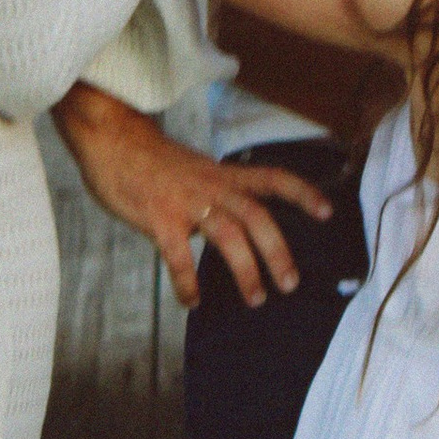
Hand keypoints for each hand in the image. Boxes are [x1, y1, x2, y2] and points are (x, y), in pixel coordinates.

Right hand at [52, 83, 330, 310]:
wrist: (112, 138)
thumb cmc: (151, 160)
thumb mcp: (195, 169)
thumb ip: (216, 194)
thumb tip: (233, 225)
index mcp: (222, 174)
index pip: (272, 179)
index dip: (302, 193)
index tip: (327, 212)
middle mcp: (211, 186)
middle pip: (257, 216)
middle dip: (278, 251)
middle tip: (289, 284)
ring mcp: (185, 202)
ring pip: (228, 235)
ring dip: (246, 270)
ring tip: (256, 299)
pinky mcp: (158, 217)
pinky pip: (178, 255)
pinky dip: (188, 282)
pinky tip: (192, 301)